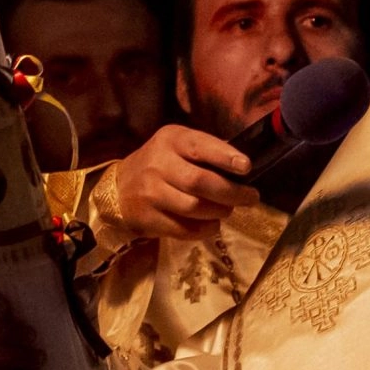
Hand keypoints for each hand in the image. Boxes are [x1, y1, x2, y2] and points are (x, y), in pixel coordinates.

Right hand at [109, 125, 259, 241]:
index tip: (247, 167)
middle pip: (200, 182)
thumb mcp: (178, 145)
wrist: (118, 187)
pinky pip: (183, 229)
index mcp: (171, 140)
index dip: (225, 157)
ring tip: (229, 210)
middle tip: (251, 197)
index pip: (200, 147)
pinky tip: (213, 224)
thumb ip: (206, 151)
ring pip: (194, 208)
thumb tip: (243, 167)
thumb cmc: (160, 162)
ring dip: (219, 212)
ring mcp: (151, 193)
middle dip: (231, 192)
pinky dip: (205, 229)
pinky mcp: (147, 219)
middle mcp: (158, 165)